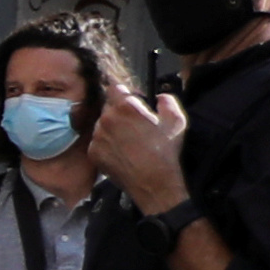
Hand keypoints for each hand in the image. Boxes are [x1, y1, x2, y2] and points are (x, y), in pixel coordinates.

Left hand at [87, 79, 188, 210]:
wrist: (153, 182)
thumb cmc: (166, 150)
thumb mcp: (176, 120)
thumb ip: (167, 100)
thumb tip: (159, 95)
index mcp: (125, 107)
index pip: (115, 87)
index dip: (124, 92)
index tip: (132, 99)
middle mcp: (106, 119)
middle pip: (108, 106)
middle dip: (119, 110)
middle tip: (134, 123)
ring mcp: (97, 136)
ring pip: (101, 124)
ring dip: (112, 127)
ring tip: (129, 140)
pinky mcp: (93, 152)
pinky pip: (98, 141)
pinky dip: (107, 143)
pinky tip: (122, 151)